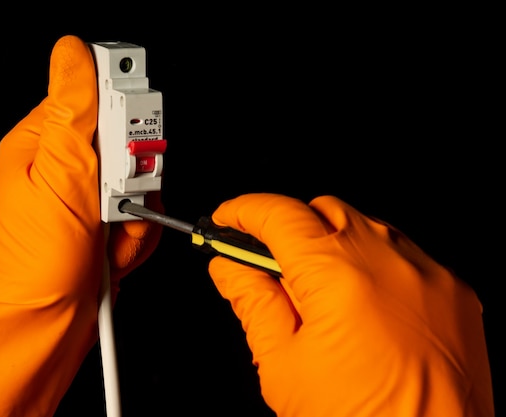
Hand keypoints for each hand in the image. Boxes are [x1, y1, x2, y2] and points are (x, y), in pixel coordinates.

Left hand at [0, 35, 161, 415]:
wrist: (50, 320)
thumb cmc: (42, 258)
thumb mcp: (60, 174)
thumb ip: (73, 110)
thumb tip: (72, 52)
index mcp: (44, 142)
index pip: (95, 98)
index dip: (122, 120)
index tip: (124, 148)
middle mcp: (68, 166)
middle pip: (130, 145)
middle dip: (133, 182)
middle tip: (109, 204)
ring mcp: (90, 196)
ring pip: (145, 183)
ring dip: (137, 216)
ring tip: (108, 236)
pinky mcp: (108, 222)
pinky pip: (146, 213)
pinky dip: (139, 236)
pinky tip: (114, 251)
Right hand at [208, 193, 492, 416]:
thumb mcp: (284, 368)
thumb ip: (253, 303)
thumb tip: (231, 269)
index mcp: (339, 278)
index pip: (280, 215)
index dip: (244, 211)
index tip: (228, 219)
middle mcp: (390, 262)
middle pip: (324, 210)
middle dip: (289, 226)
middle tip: (268, 265)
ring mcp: (429, 274)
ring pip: (365, 227)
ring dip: (332, 244)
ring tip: (318, 295)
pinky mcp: (455, 292)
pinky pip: (403, 255)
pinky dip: (372, 264)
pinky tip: (361, 304)